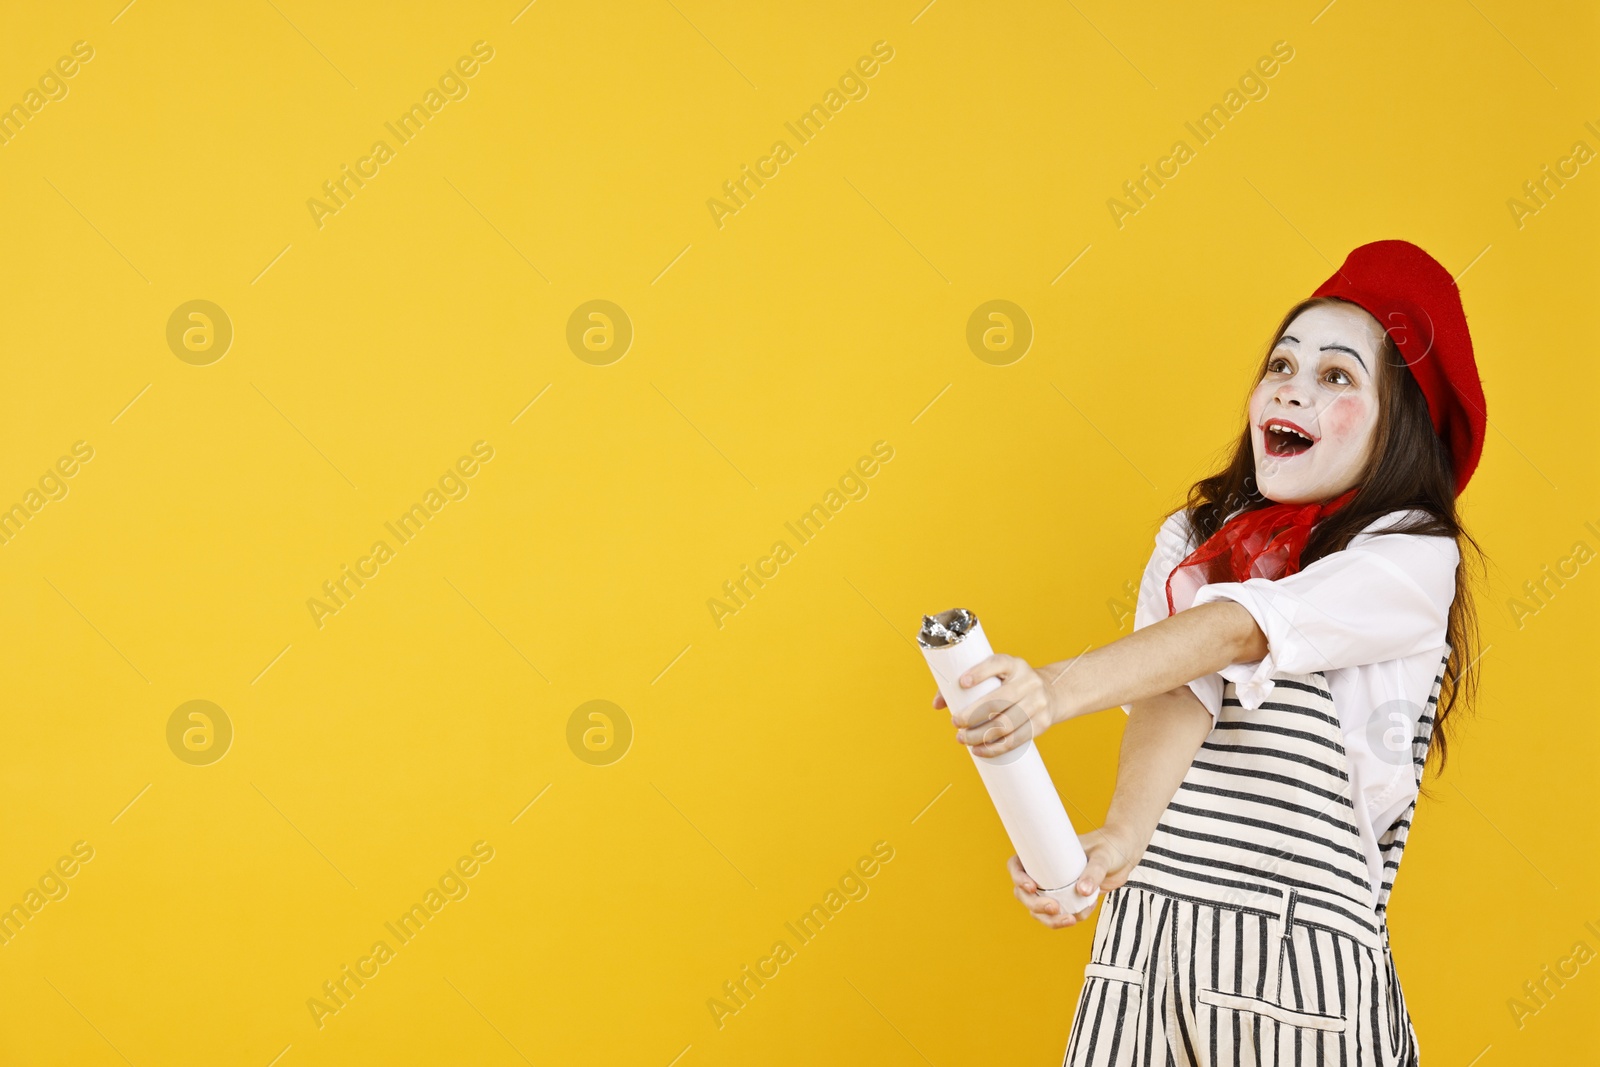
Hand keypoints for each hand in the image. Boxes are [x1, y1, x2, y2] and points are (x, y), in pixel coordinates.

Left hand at [933, 653, 1060, 756]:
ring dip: (981, 735)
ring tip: (963, 739)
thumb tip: (936, 704)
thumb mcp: (995, 677)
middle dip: (973, 715)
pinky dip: (996, 748)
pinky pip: (1017, 739)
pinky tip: (979, 750)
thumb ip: (964, 686)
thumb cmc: (1010, 685)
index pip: (997, 664)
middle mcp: (1029, 681)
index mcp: (1014, 664)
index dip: (979, 672)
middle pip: (998, 700)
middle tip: (955, 723)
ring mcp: (1038, 702)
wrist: (1052, 693)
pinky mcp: (1043, 722)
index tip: (961, 683)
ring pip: (1006, 724)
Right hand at [1007, 825, 1145, 929]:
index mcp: (1042, 853)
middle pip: (1024, 894)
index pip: (1017, 865)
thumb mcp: (1102, 855)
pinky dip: (1071, 918)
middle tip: (1054, 908)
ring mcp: (1054, 888)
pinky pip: (1060, 915)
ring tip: (1071, 919)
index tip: (1032, 887)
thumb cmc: (1109, 846)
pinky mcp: (1068, 900)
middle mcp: (1043, 872)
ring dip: (1050, 920)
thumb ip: (1094, 872)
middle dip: (1035, 906)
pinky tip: (1088, 909)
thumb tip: (1082, 891)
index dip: (1017, 877)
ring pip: (1039, 910)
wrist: (1123, 854)